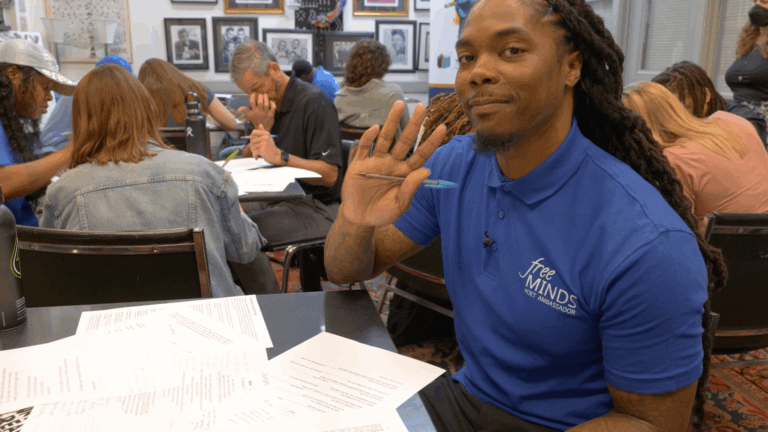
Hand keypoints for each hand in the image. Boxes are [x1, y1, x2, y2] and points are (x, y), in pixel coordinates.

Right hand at [237, 93, 275, 130]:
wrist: (262, 129)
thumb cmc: (256, 121)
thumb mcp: (249, 116)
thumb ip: (245, 111)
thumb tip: (238, 109)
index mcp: (253, 111)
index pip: (252, 102)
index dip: (252, 96)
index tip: (253, 93)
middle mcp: (259, 112)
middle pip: (260, 102)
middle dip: (260, 96)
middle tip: (260, 94)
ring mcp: (266, 113)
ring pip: (266, 104)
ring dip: (266, 98)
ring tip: (265, 94)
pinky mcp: (271, 115)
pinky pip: (273, 108)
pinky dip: (272, 103)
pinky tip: (271, 101)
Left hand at [248, 124, 282, 165]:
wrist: (274, 155)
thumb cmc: (270, 145)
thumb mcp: (267, 137)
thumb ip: (262, 131)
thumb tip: (260, 124)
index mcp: (266, 133)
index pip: (254, 132)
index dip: (251, 136)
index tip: (252, 139)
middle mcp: (265, 138)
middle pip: (252, 140)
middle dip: (251, 144)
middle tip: (253, 148)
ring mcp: (264, 144)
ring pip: (252, 146)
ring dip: (253, 150)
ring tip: (256, 152)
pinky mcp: (262, 150)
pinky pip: (254, 151)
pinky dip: (254, 154)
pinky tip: (257, 156)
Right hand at [340, 101, 445, 226]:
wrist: (359, 219)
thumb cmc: (382, 213)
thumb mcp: (400, 205)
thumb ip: (411, 188)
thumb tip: (427, 170)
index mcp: (405, 173)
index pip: (421, 154)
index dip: (431, 141)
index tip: (443, 127)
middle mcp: (392, 163)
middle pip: (404, 140)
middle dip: (413, 124)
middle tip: (422, 107)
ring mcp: (375, 162)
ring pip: (385, 138)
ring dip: (392, 121)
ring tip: (399, 105)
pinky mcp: (359, 164)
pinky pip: (364, 147)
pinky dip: (369, 137)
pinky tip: (375, 128)